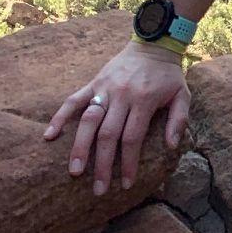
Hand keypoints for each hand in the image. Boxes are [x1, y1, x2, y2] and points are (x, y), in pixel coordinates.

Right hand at [43, 43, 189, 196]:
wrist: (154, 43)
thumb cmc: (168, 75)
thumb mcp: (183, 94)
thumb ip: (179, 120)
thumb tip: (172, 146)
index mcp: (144, 100)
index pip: (132, 137)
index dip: (129, 163)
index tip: (126, 184)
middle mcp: (122, 95)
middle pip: (108, 134)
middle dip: (103, 165)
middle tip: (98, 189)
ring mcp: (104, 88)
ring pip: (88, 120)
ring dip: (80, 147)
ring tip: (74, 171)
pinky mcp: (93, 83)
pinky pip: (73, 100)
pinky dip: (59, 117)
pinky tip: (49, 136)